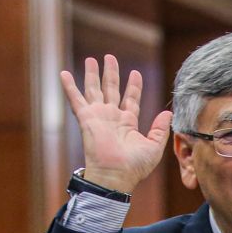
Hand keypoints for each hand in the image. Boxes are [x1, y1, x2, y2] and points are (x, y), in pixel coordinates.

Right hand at [60, 54, 172, 193]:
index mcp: (128, 123)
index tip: (135, 73)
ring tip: (92, 59)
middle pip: (112, 89)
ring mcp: (98, 117)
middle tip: (110, 57)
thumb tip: (168, 113)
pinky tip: (63, 73)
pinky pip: (76, 99)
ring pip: (95, 89)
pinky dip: (69, 87)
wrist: (116, 175)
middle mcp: (112, 117)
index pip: (131, 99)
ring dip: (92, 74)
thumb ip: (160, 129)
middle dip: (111, 73)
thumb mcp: (154, 147)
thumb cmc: (135, 166)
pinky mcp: (86, 118)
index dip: (134, 86)